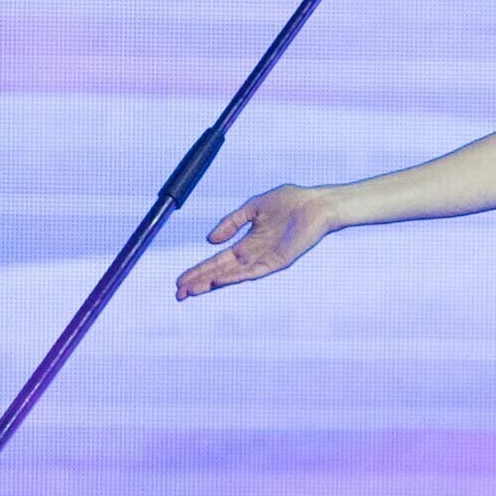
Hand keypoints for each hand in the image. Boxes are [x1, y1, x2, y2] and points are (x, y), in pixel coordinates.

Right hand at [174, 185, 346, 298]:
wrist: (316, 204)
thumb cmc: (291, 202)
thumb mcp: (253, 208)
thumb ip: (231, 222)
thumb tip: (210, 239)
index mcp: (247, 243)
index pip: (218, 260)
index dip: (199, 270)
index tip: (181, 280)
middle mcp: (254, 255)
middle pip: (220, 272)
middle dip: (199, 281)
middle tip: (179, 293)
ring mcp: (265, 260)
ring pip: (232, 276)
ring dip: (211, 283)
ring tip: (192, 291)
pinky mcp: (277, 261)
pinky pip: (252, 273)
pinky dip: (234, 277)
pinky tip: (218, 281)